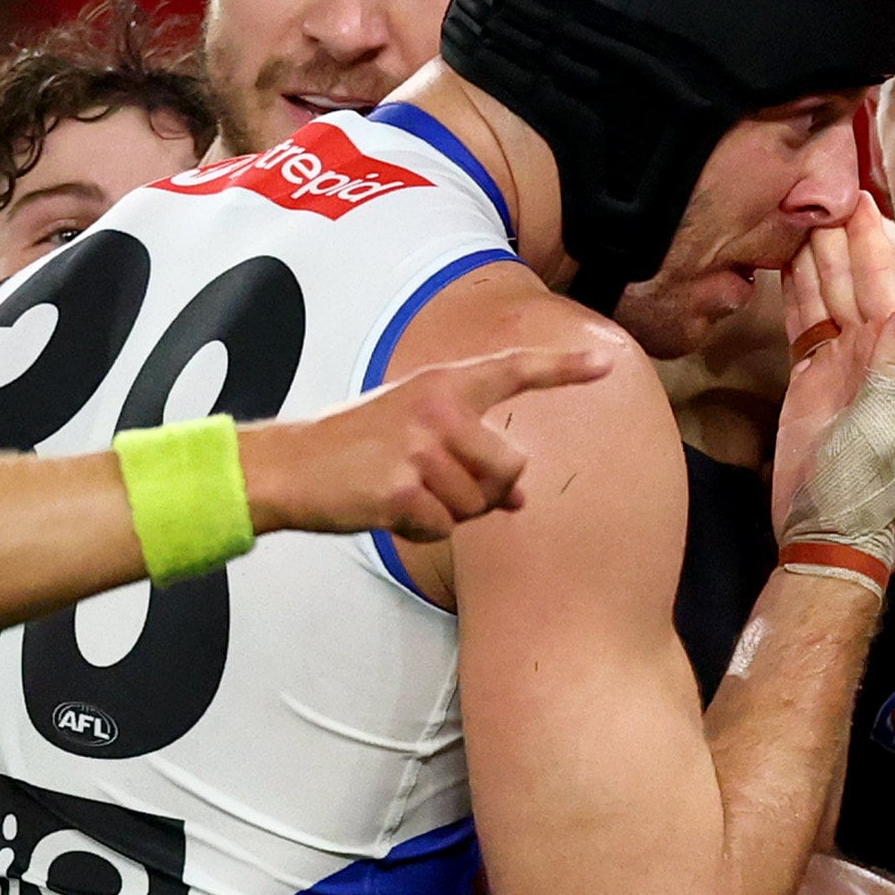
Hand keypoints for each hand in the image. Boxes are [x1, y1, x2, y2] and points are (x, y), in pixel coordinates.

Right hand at [243, 342, 615, 541]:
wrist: (289, 467)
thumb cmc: (359, 448)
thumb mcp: (417, 433)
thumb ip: (471, 453)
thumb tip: (521, 498)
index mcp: (443, 384)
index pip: (514, 370)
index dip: (563, 369)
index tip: (606, 364)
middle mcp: (437, 408)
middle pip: (509, 468)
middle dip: (486, 491)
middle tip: (439, 485)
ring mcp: (419, 448)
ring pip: (478, 504)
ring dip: (450, 513)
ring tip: (407, 492)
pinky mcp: (403, 489)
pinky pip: (445, 528)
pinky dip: (423, 531)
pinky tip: (392, 511)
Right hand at [773, 203, 894, 573]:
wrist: (832, 529)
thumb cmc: (867, 484)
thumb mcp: (886, 421)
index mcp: (890, 358)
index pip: (880, 287)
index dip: (870, 246)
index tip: (860, 202)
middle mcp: (865, 354)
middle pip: (847, 282)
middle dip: (836, 238)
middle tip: (820, 189)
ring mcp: (835, 365)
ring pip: (822, 296)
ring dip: (812, 257)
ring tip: (800, 214)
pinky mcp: (806, 381)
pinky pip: (800, 326)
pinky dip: (792, 295)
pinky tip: (785, 265)